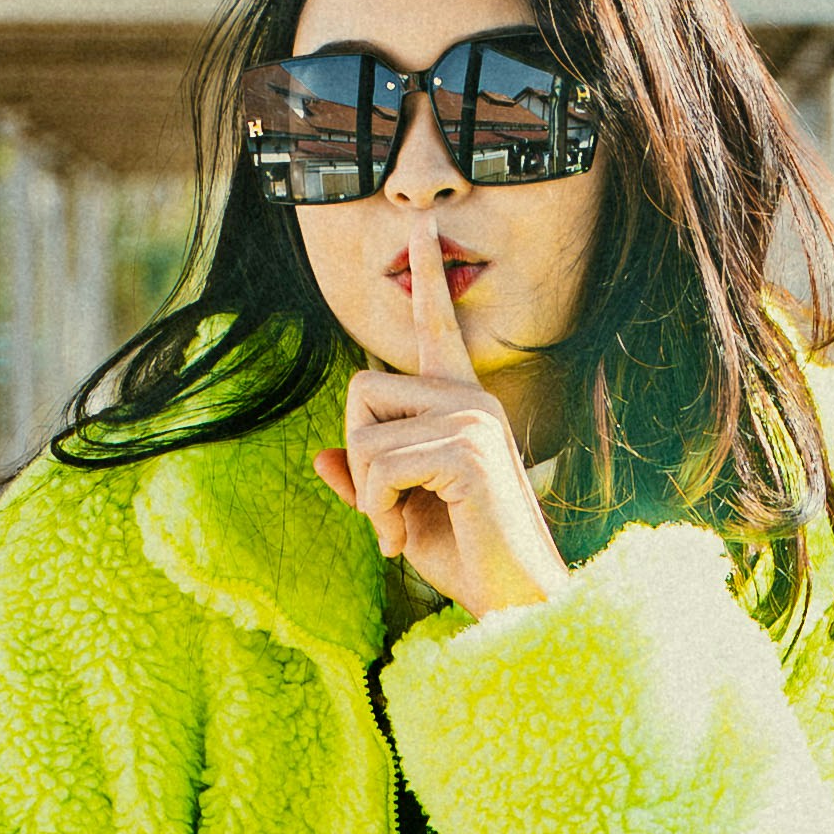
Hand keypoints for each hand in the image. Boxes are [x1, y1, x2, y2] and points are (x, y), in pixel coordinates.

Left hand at [314, 209, 571, 618]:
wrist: (512, 603)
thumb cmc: (466, 560)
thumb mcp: (400, 516)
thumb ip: (366, 483)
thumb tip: (321, 461)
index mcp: (459, 404)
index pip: (433, 330)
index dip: (426, 279)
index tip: (421, 229)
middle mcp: (469, 398)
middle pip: (358, 391)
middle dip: (357, 457)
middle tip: (390, 509)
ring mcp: (471, 419)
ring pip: (363, 436)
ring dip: (369, 498)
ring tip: (404, 530)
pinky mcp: (465, 451)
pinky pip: (378, 468)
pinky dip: (378, 515)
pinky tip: (406, 540)